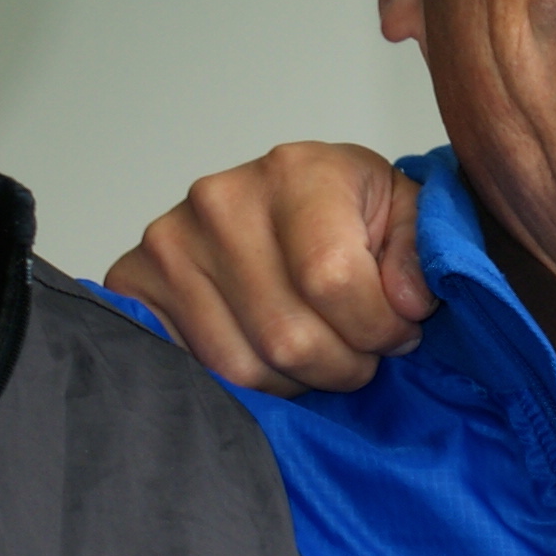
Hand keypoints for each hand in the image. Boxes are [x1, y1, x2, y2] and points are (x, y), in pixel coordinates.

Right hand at [104, 142, 430, 395]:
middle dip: (341, 365)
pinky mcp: (135, 283)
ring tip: (315, 351)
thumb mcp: (403, 214)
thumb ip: (421, 252)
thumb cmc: (343, 211)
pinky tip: (267, 355)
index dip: (376, 328)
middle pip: (288, 336)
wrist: (272, 202)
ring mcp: (170, 243)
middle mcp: (221, 201)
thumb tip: (405, 303)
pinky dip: (242, 383)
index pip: (333, 280)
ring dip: (295, 380)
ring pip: (243, 366)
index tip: (396, 332)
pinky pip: (196, 370)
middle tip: (357, 353)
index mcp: (295, 172)